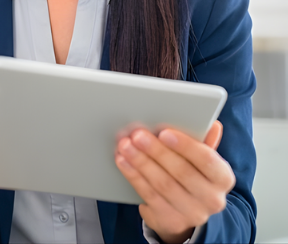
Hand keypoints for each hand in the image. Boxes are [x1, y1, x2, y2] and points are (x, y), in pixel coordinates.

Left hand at [115, 121, 234, 243]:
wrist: (186, 214)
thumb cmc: (192, 179)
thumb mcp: (201, 161)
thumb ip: (204, 142)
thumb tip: (213, 124)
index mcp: (222, 178)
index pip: (207, 160)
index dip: (185, 145)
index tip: (164, 132)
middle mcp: (212, 199)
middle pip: (181, 171)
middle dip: (156, 151)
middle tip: (137, 135)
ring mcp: (192, 213)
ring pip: (162, 184)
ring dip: (141, 162)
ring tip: (126, 146)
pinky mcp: (171, 221)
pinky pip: (149, 195)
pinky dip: (134, 176)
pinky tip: (124, 162)